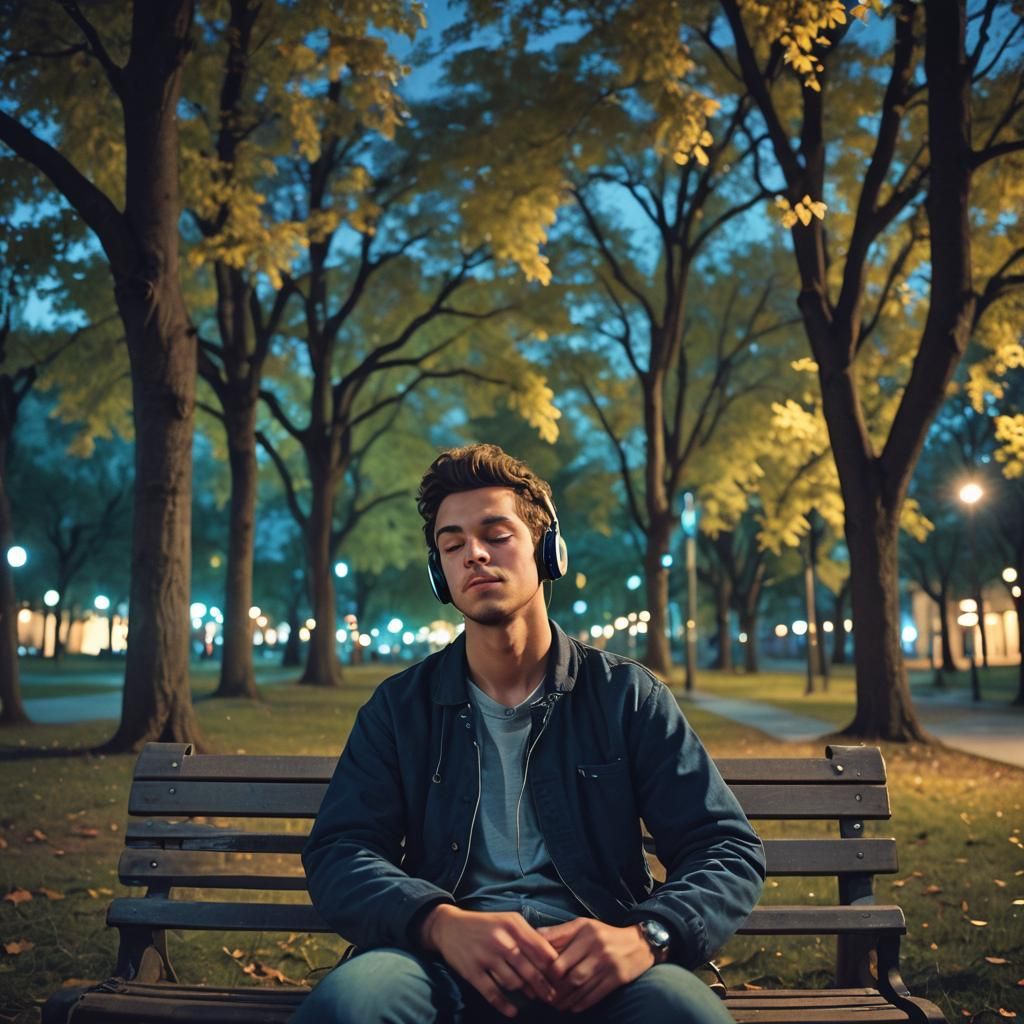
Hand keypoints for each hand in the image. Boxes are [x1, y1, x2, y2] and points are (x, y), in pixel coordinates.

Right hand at [419, 905, 558, 1016]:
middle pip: (529, 969)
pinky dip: (504, 1005)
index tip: (560, 978)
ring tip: (533, 998)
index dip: (552, 966)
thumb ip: (528, 934)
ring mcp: (485, 956)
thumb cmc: (484, 924)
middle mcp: (500, 940)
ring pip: (513, 982)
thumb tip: (551, 956)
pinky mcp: (472, 971)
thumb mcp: (507, 920)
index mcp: (512, 925)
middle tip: (552, 997)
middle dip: (543, 986)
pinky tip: (513, 1012)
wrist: (449, 927)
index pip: (540, 949)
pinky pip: (492, 993)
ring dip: (525, 993)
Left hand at [537, 918, 655, 1013]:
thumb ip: (560, 932)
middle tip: (545, 996)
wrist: (639, 944)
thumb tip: (534, 935)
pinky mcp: (617, 978)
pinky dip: (581, 1004)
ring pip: (580, 987)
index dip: (547, 970)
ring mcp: (608, 963)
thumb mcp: (583, 925)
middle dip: (555, 988)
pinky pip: (595, 995)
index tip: (537, 978)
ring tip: (556, 1005)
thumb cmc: (604, 934)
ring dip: (566, 1000)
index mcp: (585, 930)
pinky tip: (573, 1007)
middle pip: (569, 973)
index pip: (559, 954)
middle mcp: (596, 946)